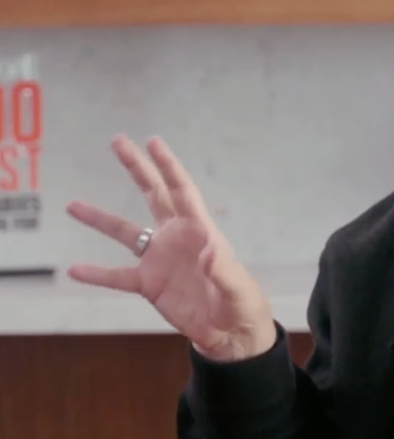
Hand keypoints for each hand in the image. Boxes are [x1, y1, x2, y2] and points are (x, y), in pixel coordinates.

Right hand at [67, 135, 276, 361]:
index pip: (181, 191)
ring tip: (73, 205)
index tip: (153, 142)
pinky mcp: (149, 284)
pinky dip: (97, 274)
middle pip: (153, 195)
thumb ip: (221, 270)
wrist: (230, 332)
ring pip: (126, 233)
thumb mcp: (235, 288)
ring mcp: (160, 259)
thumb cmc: (241, 304)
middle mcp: (176, 237)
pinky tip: (74, 269)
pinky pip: (117, 276)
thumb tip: (207, 252)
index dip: (168, 167)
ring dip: (100, 220)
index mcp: (200, 231)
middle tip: (118, 141)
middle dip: (137, 169)